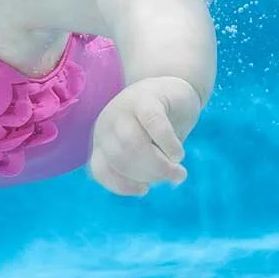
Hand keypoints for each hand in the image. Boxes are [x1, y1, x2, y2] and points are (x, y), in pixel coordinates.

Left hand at [89, 76, 201, 196]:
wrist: (173, 88)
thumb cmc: (158, 125)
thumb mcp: (147, 149)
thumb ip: (145, 165)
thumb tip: (155, 182)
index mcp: (103, 138)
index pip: (100, 169)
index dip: (120, 185)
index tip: (144, 190)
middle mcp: (108, 122)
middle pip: (118, 157)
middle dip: (147, 174)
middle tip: (172, 177)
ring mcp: (124, 106)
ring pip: (132, 144)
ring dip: (158, 165)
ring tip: (177, 171)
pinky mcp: (147, 97)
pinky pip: (154, 125)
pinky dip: (168, 145)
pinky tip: (178, 154)